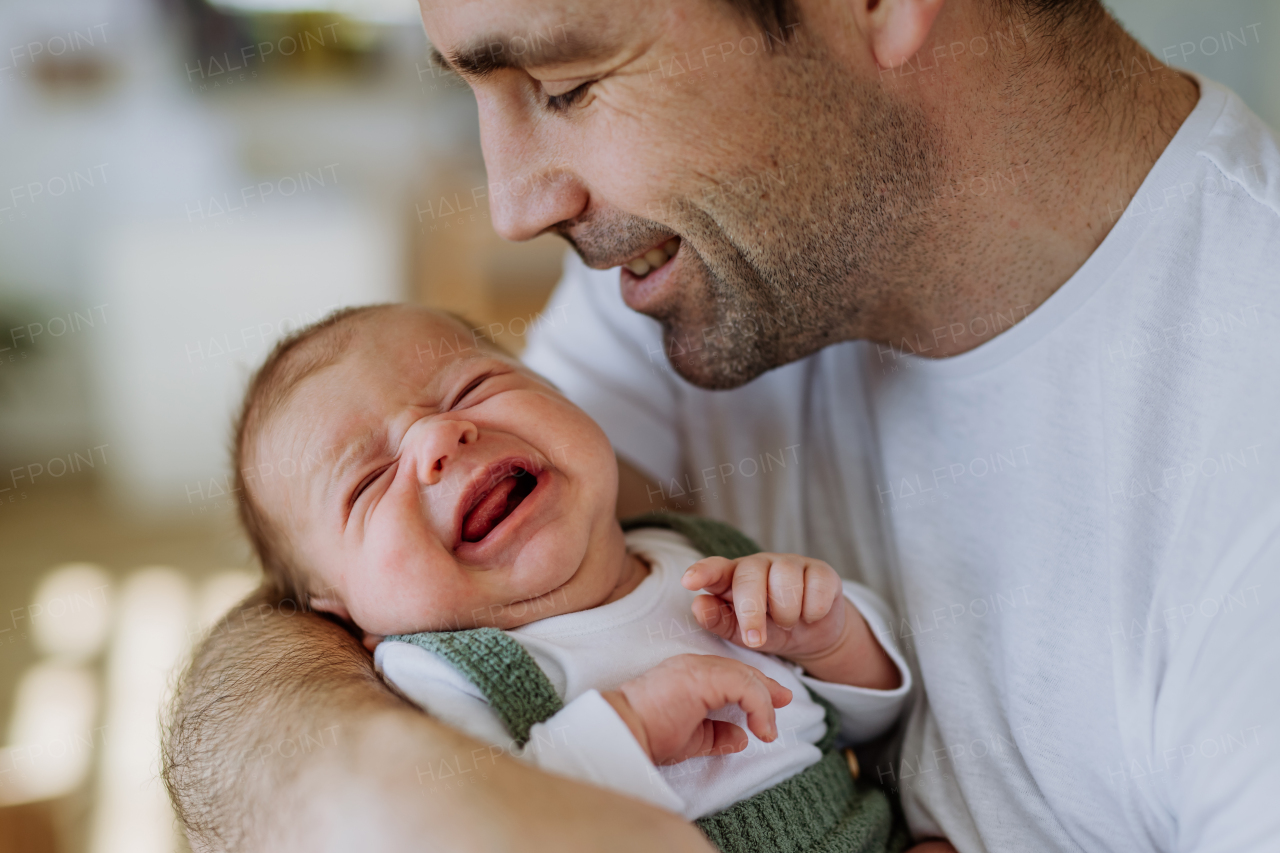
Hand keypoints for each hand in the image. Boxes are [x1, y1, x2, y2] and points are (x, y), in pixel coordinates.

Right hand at [601, 654, 791, 764]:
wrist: (626, 733)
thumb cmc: (649, 736)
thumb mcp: (692, 737)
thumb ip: (716, 733)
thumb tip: (741, 737)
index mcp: (690, 674)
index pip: (730, 674)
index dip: (754, 687)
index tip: (772, 706)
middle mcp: (694, 664)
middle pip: (741, 670)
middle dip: (766, 687)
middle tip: (784, 701)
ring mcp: (698, 667)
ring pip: (745, 676)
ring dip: (763, 702)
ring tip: (769, 728)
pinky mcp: (702, 678)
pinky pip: (743, 687)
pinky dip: (758, 706)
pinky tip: (761, 727)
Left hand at [682, 553, 900, 689]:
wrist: (811, 634)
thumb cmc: (767, 629)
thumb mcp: (739, 631)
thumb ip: (718, 620)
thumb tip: (698, 605)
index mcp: (733, 577)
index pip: (715, 568)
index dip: (703, 572)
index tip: (689, 582)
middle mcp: (760, 564)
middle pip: (750, 575)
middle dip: (751, 611)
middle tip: (754, 640)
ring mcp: (791, 563)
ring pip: (786, 580)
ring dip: (786, 613)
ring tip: (786, 624)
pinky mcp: (821, 571)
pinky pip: (817, 586)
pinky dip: (813, 610)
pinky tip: (810, 616)